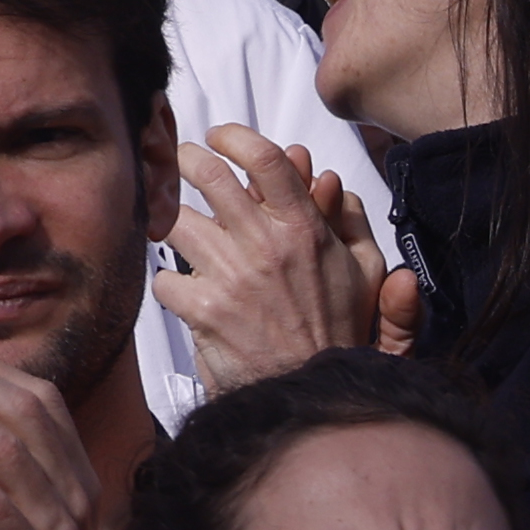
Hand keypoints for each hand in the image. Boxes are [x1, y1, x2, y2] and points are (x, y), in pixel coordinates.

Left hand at [161, 131, 390, 393]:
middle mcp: (265, 246)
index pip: (266, 160)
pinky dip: (169, 283)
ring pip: (174, 220)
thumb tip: (328, 179)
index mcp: (304, 230)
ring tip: (176, 227)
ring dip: (168, 220)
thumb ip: (349, 221)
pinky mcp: (203, 310)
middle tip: (182, 164)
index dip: (235, 137)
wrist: (316, 393)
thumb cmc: (339, 333)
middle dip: (186, 159)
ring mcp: (230, 277)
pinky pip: (164, 278)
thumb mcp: (364, 271)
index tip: (220, 136)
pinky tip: (185, 289)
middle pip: (208, 175)